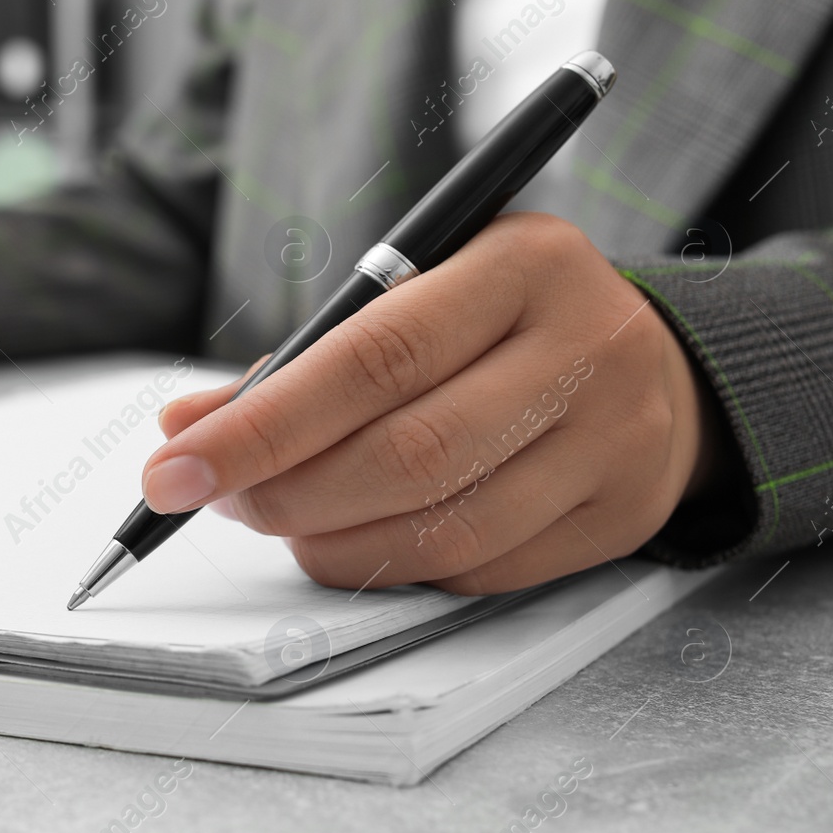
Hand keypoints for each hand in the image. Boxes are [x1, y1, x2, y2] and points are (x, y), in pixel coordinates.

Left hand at [146, 212, 721, 594]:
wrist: (657, 364)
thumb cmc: (501, 323)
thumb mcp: (416, 295)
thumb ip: (306, 357)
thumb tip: (185, 427)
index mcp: (522, 264)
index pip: (373, 357)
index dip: (262, 424)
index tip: (174, 466)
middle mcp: (585, 347)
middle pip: (409, 453)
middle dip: (286, 491)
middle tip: (220, 499)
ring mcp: (615, 440)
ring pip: (444, 527)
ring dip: (331, 542)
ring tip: (280, 522)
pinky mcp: (620, 518)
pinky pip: (479, 569)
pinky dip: (395, 566)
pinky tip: (358, 541)